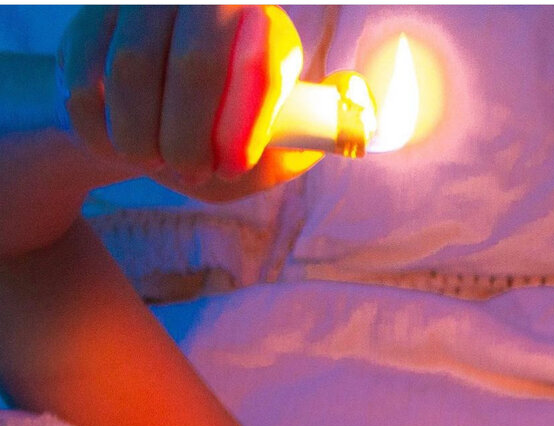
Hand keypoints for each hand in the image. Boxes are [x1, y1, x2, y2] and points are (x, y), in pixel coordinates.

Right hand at [58, 5, 320, 201]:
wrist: (143, 127)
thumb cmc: (219, 142)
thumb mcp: (274, 150)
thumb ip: (313, 136)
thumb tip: (359, 112)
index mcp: (261, 24)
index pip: (261, 59)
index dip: (246, 119)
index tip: (234, 164)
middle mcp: (205, 0)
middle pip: (195, 64)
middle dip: (192, 139)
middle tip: (194, 172)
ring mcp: (142, 4)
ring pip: (132, 74)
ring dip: (146, 140)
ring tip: (161, 160)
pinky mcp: (87, 22)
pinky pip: (86, 85)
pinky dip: (105, 133)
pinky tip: (124, 142)